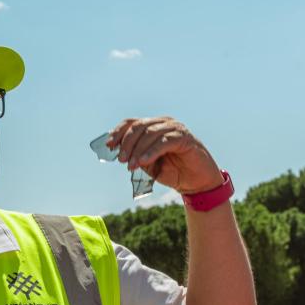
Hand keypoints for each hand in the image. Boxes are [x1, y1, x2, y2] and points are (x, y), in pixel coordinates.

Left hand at [107, 117, 224, 193]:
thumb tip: (118, 152)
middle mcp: (163, 123)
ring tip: (132, 166)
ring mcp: (175, 129)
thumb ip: (134, 155)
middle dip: (127, 143)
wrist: (194, 182)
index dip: (119, 132)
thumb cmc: (171, 171)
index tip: (109, 145)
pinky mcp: (185, 138)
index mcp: (152, 126)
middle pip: (139, 126)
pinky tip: (143, 162)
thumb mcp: (147, 163)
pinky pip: (164, 141)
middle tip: (122, 160)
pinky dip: (151, 152)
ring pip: (150, 133)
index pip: (131, 123)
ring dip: (138, 150)